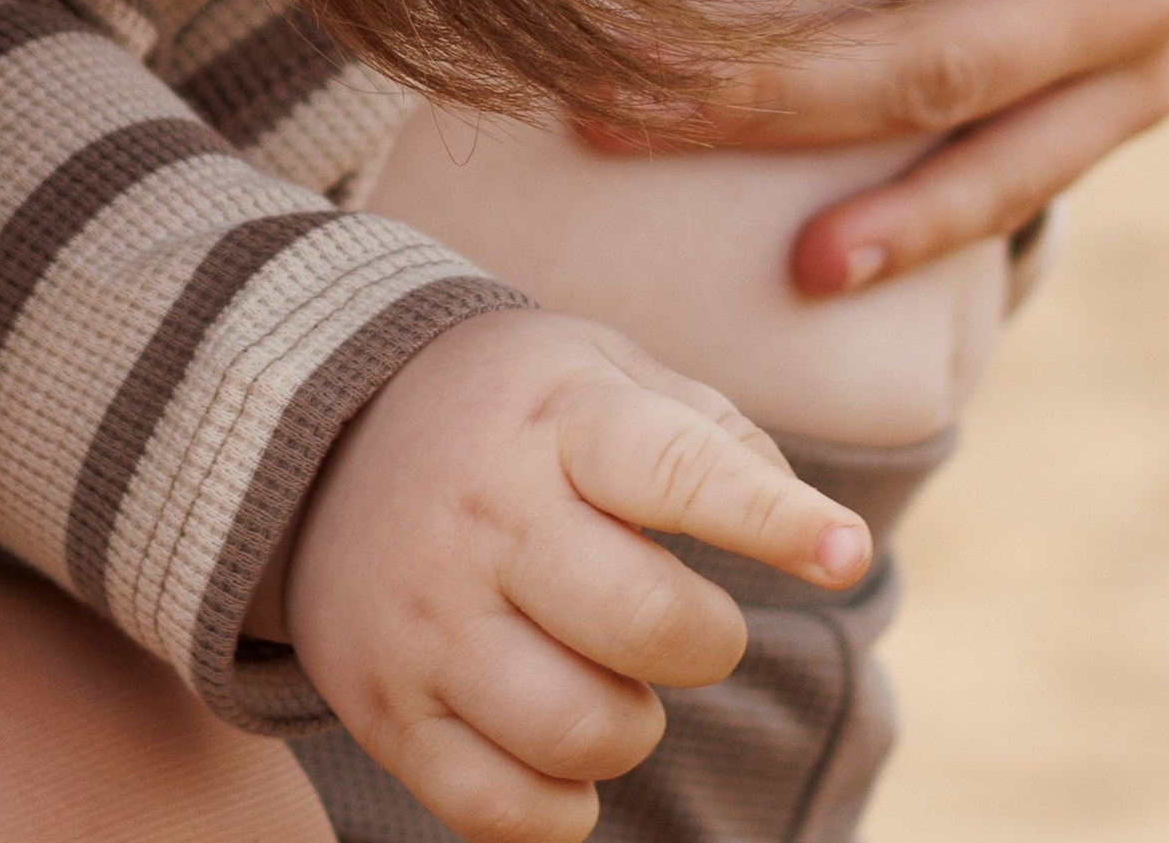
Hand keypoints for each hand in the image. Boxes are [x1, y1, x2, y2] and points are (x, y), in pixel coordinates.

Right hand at [278, 307, 871, 842]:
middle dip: (708, 639)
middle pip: (648, 625)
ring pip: (584, 732)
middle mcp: (485, 519)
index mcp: (554, 419)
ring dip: (636, 724)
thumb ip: (713, 436)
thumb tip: (821, 535)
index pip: (676, 470)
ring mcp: (428, 623)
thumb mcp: (604, 370)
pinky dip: (563, 806)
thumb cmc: (513, 409)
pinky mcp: (386, 711)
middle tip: (692, 620)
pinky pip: (504, 813)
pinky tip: (563, 748)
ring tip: (613, 675)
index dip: (773, 520)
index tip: (844, 554)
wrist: (324, 431)